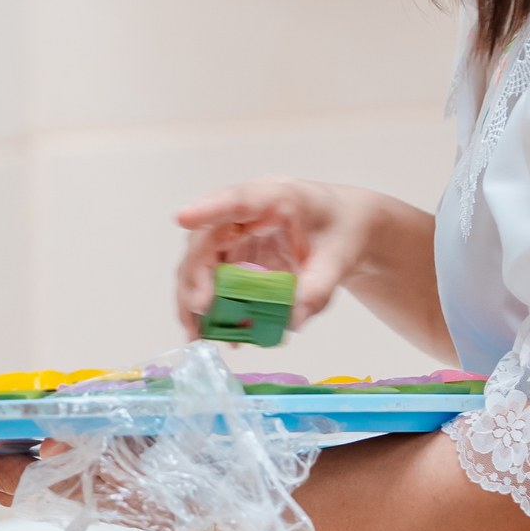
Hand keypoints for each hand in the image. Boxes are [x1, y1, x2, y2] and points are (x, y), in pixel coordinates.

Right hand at [171, 178, 447, 357]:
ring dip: (193, 297)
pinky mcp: (233, 256)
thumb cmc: (342, 231)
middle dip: (196, 274)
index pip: (239, 199)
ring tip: (196, 332)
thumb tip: (296, 320)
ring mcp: (236, 234)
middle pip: (208, 238)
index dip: (209, 208)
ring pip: (200, 261)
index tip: (183, 217)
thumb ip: (320, 287)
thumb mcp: (341, 258)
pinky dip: (208, 306)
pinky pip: (212, 280)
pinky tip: (211, 332)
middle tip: (201, 310)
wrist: (345, 229)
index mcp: (278, 198)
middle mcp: (247, 213)